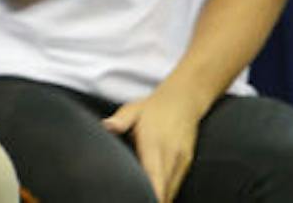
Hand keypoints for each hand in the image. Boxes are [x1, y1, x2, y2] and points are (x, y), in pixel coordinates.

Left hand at [102, 86, 201, 201]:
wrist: (184, 98)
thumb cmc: (153, 106)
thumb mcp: (133, 109)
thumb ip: (120, 120)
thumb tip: (106, 126)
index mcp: (154, 144)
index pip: (153, 177)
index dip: (150, 195)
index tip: (143, 201)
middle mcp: (170, 155)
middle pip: (163, 191)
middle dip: (151, 201)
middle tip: (138, 202)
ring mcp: (181, 161)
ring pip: (171, 192)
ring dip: (159, 199)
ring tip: (144, 201)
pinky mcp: (186, 163)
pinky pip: (176, 186)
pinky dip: (166, 194)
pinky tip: (156, 197)